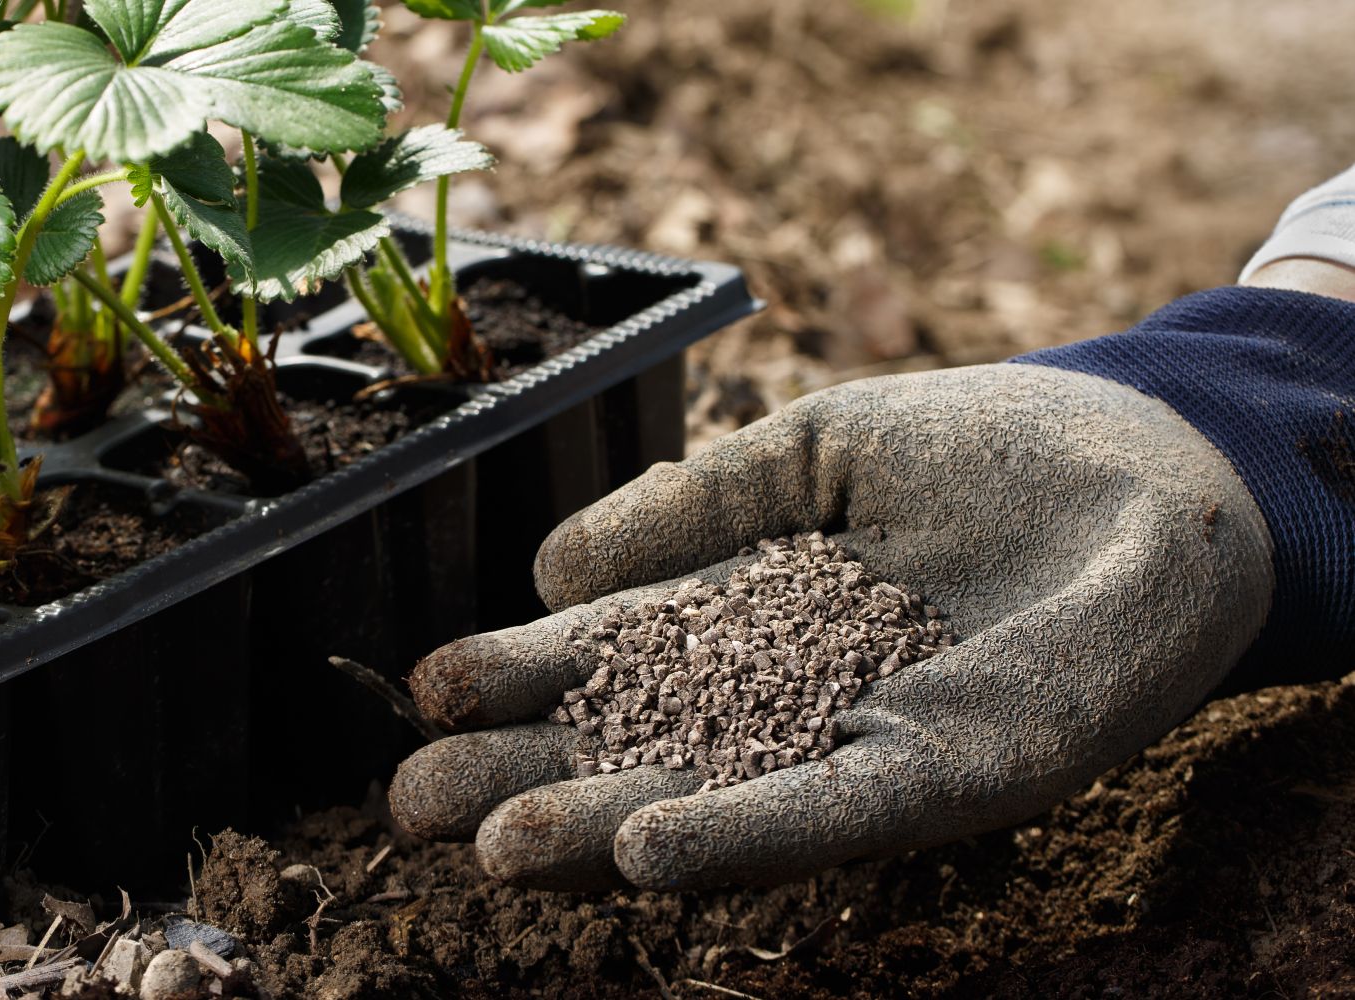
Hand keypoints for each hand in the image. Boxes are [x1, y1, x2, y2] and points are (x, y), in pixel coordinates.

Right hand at [388, 364, 1272, 889]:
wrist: (1150, 464)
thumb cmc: (987, 445)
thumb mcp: (814, 450)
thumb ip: (692, 500)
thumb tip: (548, 562)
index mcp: (754, 615)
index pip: (618, 656)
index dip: (524, 677)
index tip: (426, 694)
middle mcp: (794, 698)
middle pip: (641, 746)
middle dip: (528, 777)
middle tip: (412, 808)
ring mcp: (865, 743)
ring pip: (714, 798)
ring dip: (604, 829)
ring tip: (495, 847)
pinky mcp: (952, 775)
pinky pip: (833, 812)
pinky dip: (741, 833)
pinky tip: (648, 852)